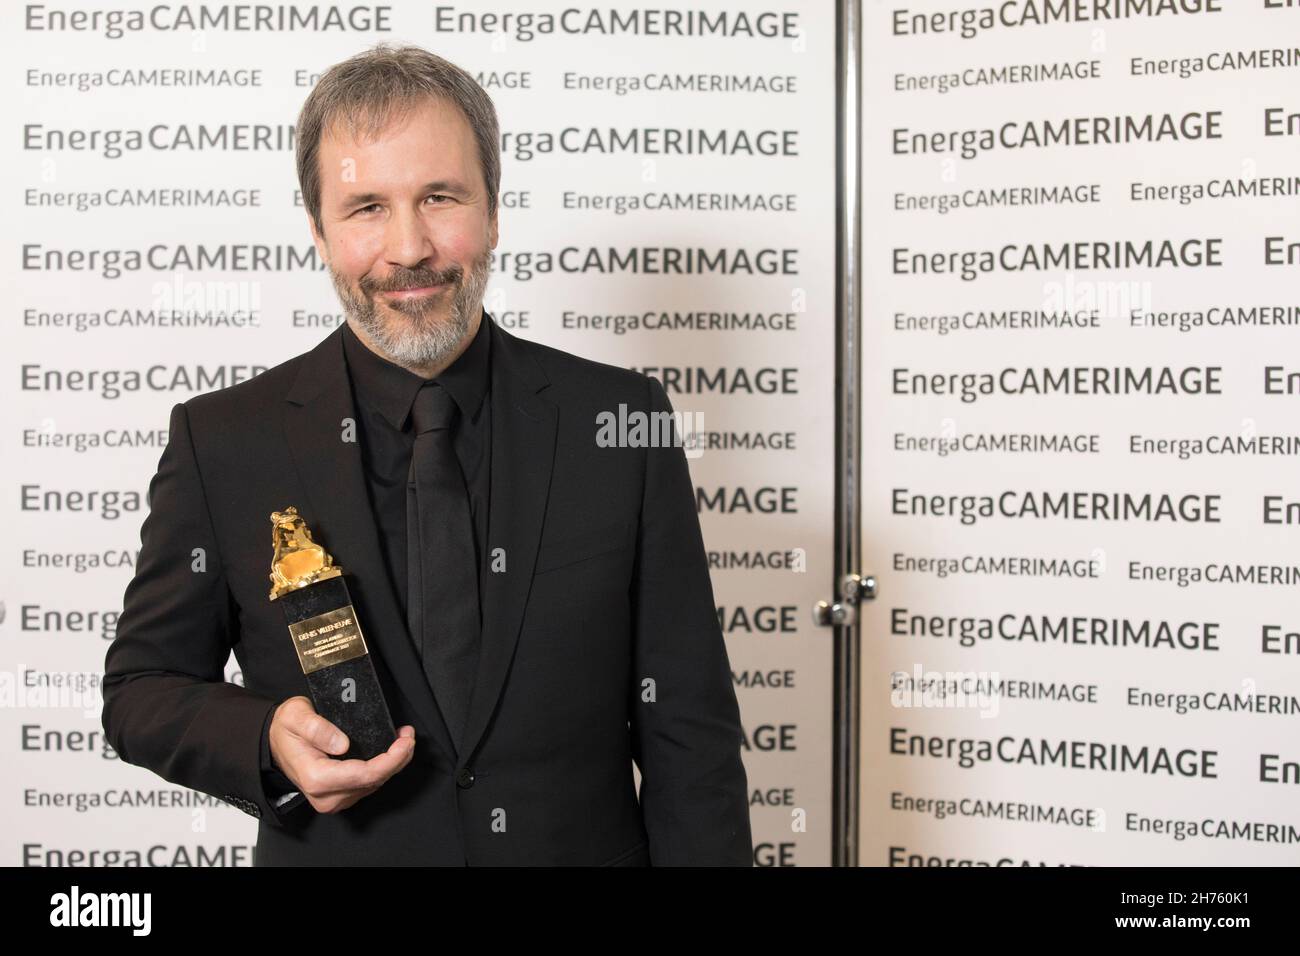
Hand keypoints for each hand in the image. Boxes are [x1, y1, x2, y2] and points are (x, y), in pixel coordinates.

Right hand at [268, 695, 414, 813]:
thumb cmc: (286, 728)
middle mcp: (326, 796)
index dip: (391, 759)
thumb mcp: (295, 716)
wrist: (275, 742)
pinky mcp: (340, 796)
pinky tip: (390, 750)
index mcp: (316, 778)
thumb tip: (342, 744)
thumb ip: (317, 728)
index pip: (365, 775)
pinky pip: (369, 784)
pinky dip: (384, 767)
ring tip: (403, 738)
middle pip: (374, 781)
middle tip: (409, 734)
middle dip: (398, 758)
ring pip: (375, 784)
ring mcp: (333, 799)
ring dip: (394, 763)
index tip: (405, 741)